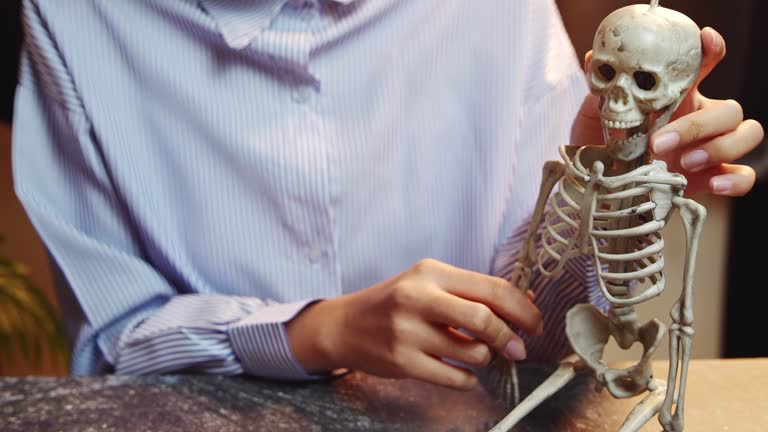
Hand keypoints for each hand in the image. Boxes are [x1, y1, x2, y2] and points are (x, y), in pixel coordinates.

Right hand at [286, 259, 542, 389]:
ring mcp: (408, 332)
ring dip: (486, 358)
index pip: (490, 287)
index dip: (522, 308)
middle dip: (511, 338)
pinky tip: (463, 373)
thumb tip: (525, 303)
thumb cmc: (394, 303)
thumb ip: (470, 292)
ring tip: (477, 355)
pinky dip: (468, 380)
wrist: (345, 325)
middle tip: (519, 350)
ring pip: (472, 352)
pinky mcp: (403, 362)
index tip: (536, 323)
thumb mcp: (428, 284)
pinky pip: (454, 378)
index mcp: (431, 272)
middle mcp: (418, 298)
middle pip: (483, 319)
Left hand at [571, 27, 763, 195]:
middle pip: (729, 110)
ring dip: (720, 148)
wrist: (596, 186)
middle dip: (698, 126)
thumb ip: (600, 94)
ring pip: (746, 134)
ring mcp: (709, 149)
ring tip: (685, 163)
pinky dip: (735, 181)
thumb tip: (591, 58)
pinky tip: (714, 185)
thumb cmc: (600, 147)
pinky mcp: (713, 179)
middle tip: (659, 144)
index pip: (703, 67)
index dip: (710, 52)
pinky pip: (745, 176)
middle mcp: (700, 119)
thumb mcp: (595, 119)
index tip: (706, 41)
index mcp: (677, 98)